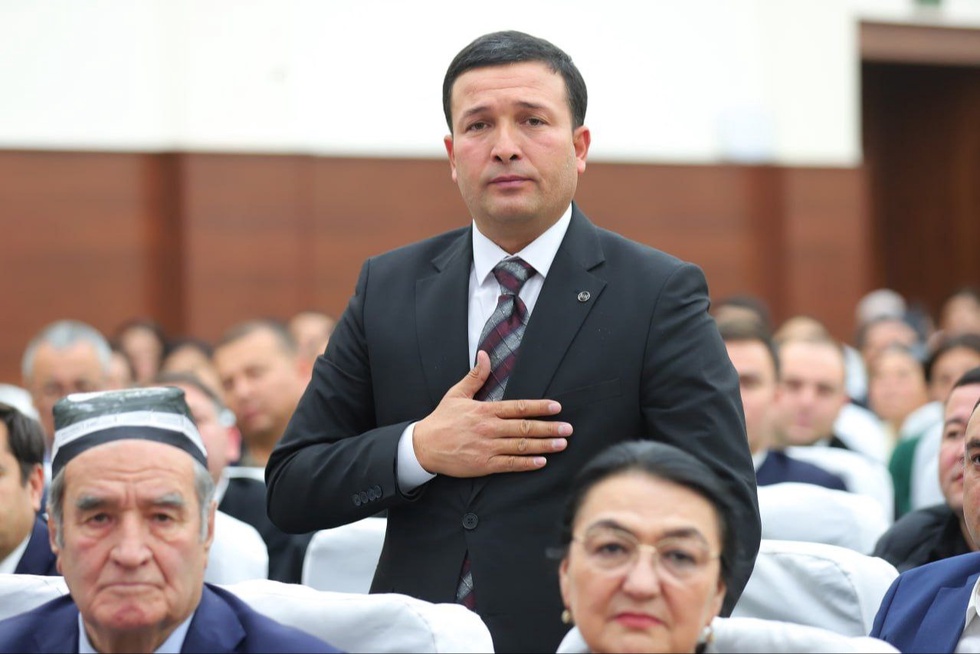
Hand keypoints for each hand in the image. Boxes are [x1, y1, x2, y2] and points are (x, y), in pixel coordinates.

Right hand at [412, 351, 571, 476]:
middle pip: (525, 428)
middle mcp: (489, 428)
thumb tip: (485, 354)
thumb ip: (475, 376)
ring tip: (561, 444)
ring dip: (544, 446)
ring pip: (521, 446)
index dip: (539, 407)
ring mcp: (488, 447)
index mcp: (485, 410)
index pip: (518, 407)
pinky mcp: (484, 464)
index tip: (556, 408)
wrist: (423, 446)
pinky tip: (541, 462)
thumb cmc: (441, 420)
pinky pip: (510, 464)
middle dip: (549, 428)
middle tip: (567, 429)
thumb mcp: (456, 394)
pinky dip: (526, 463)